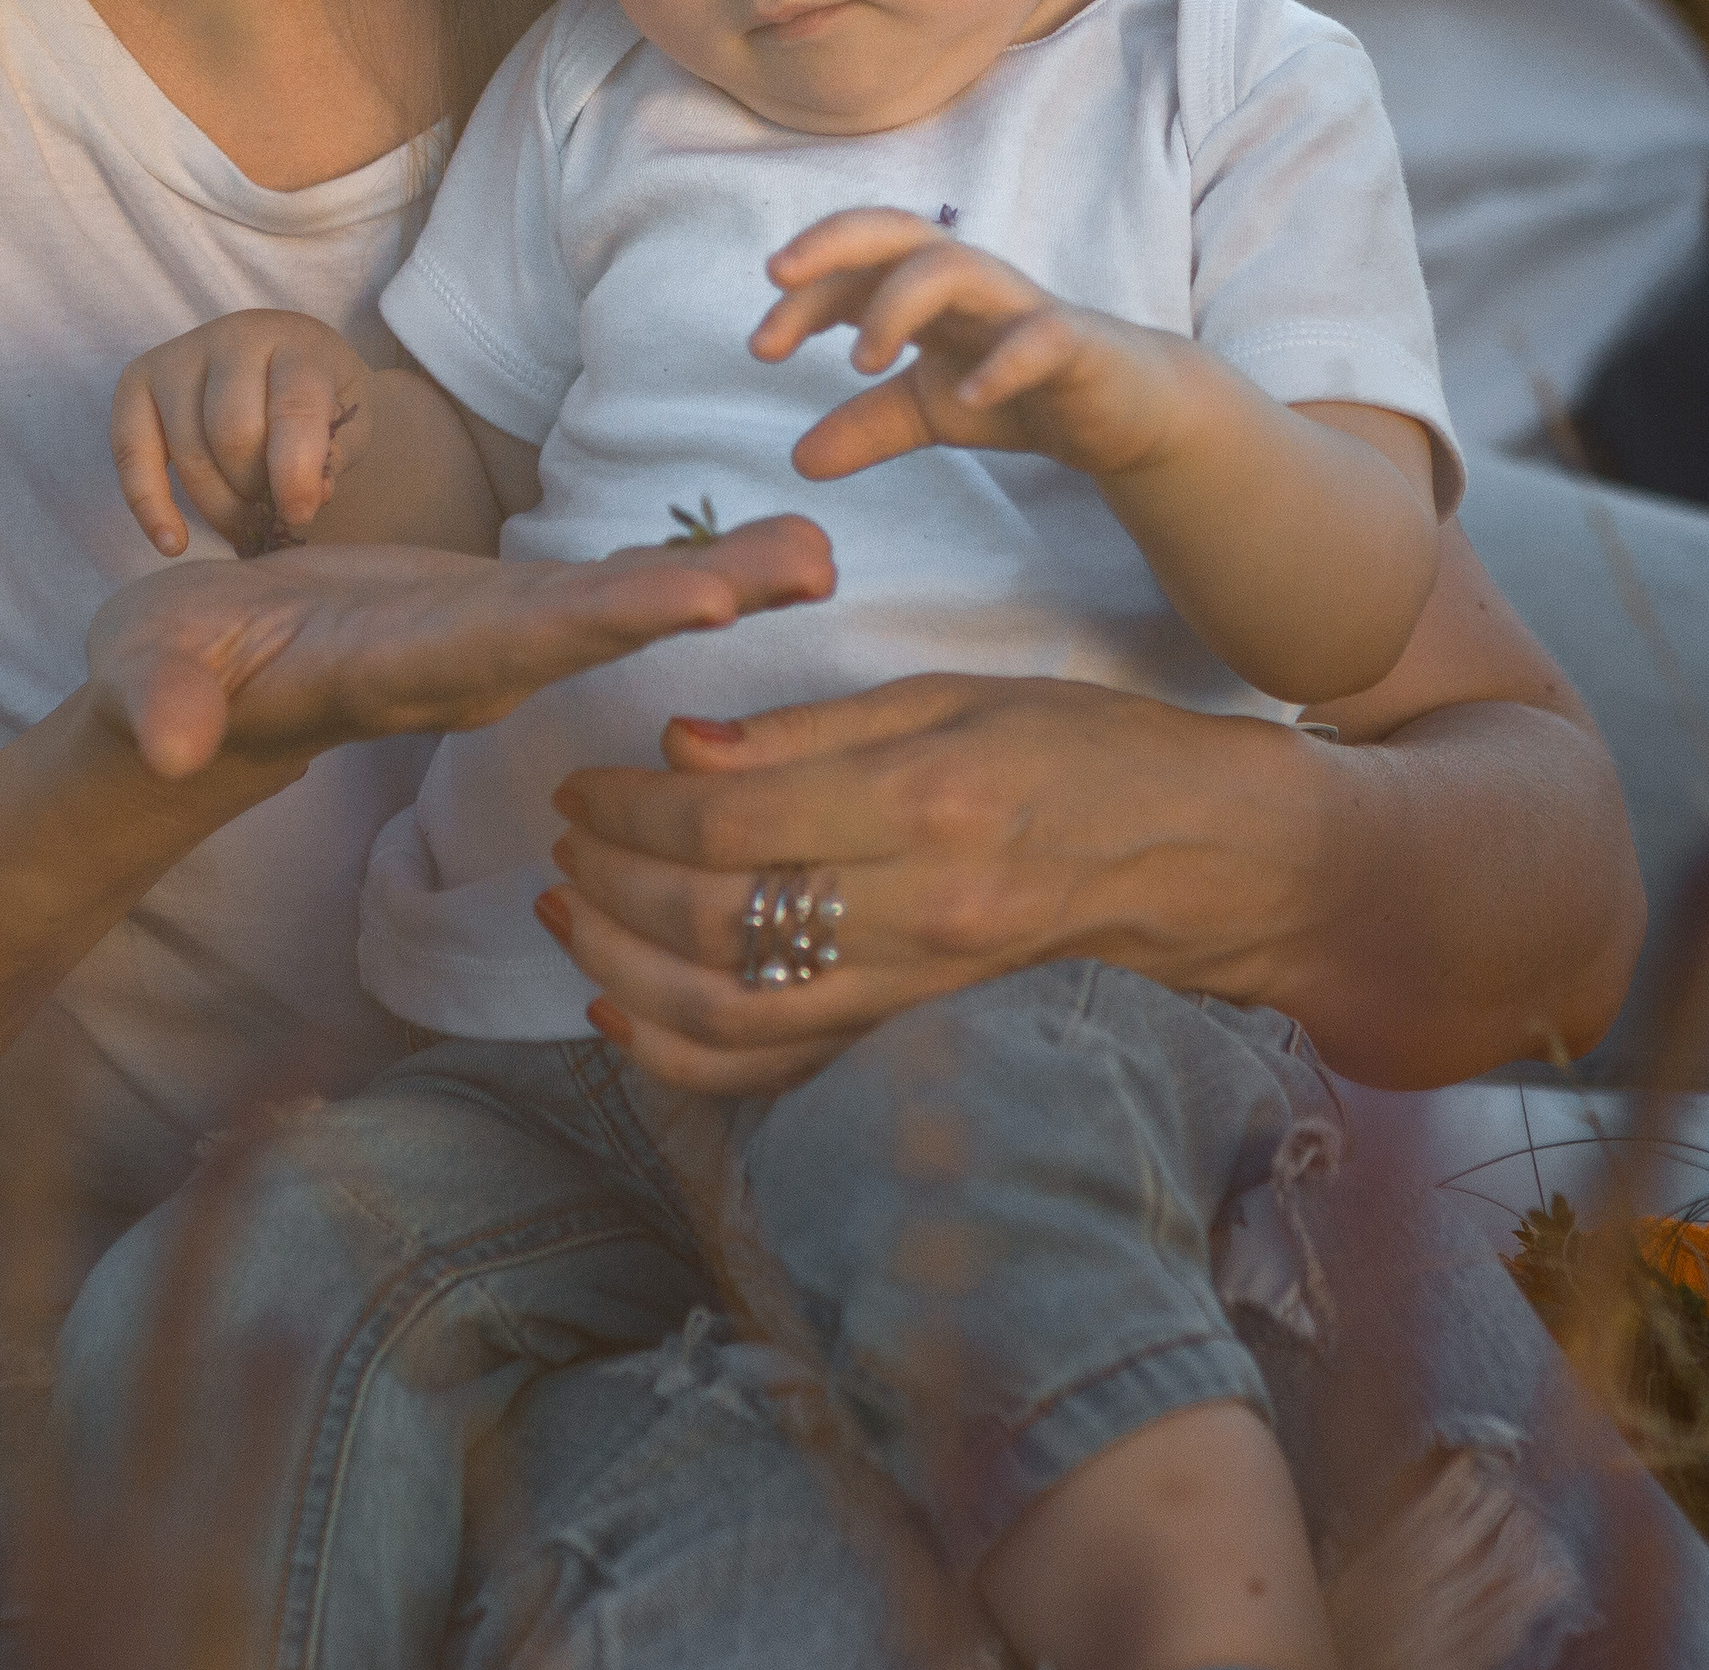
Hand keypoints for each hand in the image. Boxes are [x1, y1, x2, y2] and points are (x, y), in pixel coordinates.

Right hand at [86, 516, 835, 779]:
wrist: (187, 698)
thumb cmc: (160, 680)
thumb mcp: (144, 682)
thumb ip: (157, 706)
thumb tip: (166, 743)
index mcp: (392, 671)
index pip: (510, 643)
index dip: (605, 619)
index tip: (700, 600)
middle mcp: (460, 666)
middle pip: (595, 628)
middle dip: (701, 595)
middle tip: (815, 563)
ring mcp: (482, 643)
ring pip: (611, 610)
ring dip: (716, 583)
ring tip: (819, 552)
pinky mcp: (488, 613)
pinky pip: (595, 591)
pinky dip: (675, 571)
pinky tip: (756, 560)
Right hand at [111, 313, 374, 555]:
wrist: (282, 363)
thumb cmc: (322, 400)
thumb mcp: (349, 422)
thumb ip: (331, 459)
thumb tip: (300, 503)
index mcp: (298, 342)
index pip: (293, 406)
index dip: (295, 470)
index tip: (299, 515)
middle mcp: (234, 337)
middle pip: (233, 434)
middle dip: (254, 492)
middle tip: (272, 515)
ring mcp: (180, 355)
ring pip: (189, 451)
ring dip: (218, 506)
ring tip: (246, 521)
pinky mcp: (139, 380)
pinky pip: (130, 451)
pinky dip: (149, 506)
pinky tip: (172, 543)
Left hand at [539, 675, 1304, 1092]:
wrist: (1207, 859)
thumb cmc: (1083, 750)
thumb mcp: (952, 694)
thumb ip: (809, 732)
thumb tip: (681, 748)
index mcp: (924, 801)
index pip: (732, 822)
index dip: (632, 808)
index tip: (580, 785)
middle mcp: (918, 910)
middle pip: (717, 923)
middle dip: (610, 887)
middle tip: (558, 845)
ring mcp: (919, 988)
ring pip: (733, 1012)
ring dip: (624, 972)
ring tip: (566, 917)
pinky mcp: (918, 1033)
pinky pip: (782, 1069)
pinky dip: (687, 1057)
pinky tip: (624, 1018)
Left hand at [754, 209, 1196, 483]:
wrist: (1121, 410)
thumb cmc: (1017, 390)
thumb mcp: (928, 412)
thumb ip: (866, 426)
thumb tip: (797, 460)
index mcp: (925, 289)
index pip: (851, 266)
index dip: (801, 297)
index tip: (760, 345)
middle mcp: (967, 281)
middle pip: (894, 229)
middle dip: (832, 242)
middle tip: (778, 278)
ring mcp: (1020, 305)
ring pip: (954, 266)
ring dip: (897, 305)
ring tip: (861, 363)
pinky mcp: (1074, 342)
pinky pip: (1039, 336)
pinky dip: (1001, 362)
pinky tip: (968, 396)